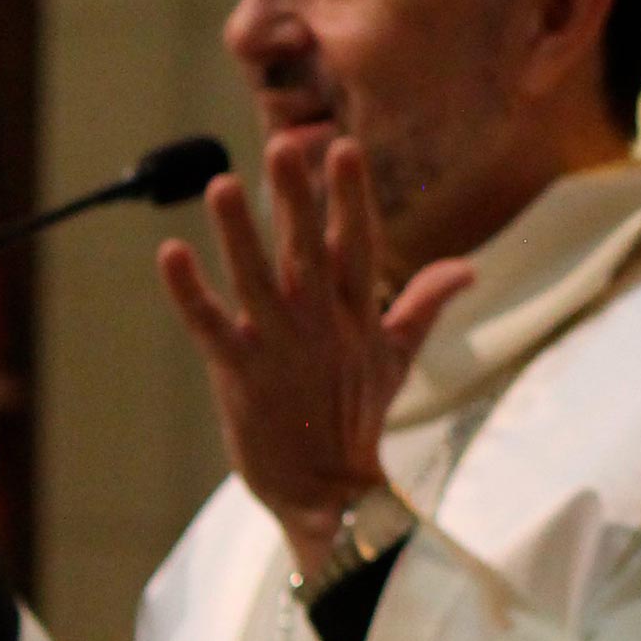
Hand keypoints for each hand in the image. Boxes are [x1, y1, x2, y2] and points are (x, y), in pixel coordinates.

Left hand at [157, 132, 471, 577]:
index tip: (344, 148)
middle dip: (297, 200)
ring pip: (255, 281)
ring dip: (238, 234)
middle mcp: (318, 326)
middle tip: (283, 146)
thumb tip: (469, 268)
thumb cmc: (356, 418)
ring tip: (222, 185)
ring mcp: (277, 349)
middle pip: (307, 253)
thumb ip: (424, 305)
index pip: (356, 246)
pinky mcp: (238, 374)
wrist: (328, 494)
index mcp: (355, 317)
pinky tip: (171, 253)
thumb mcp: (397, 357)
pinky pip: (209, 326)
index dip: (350, 198)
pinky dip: (189, 293)